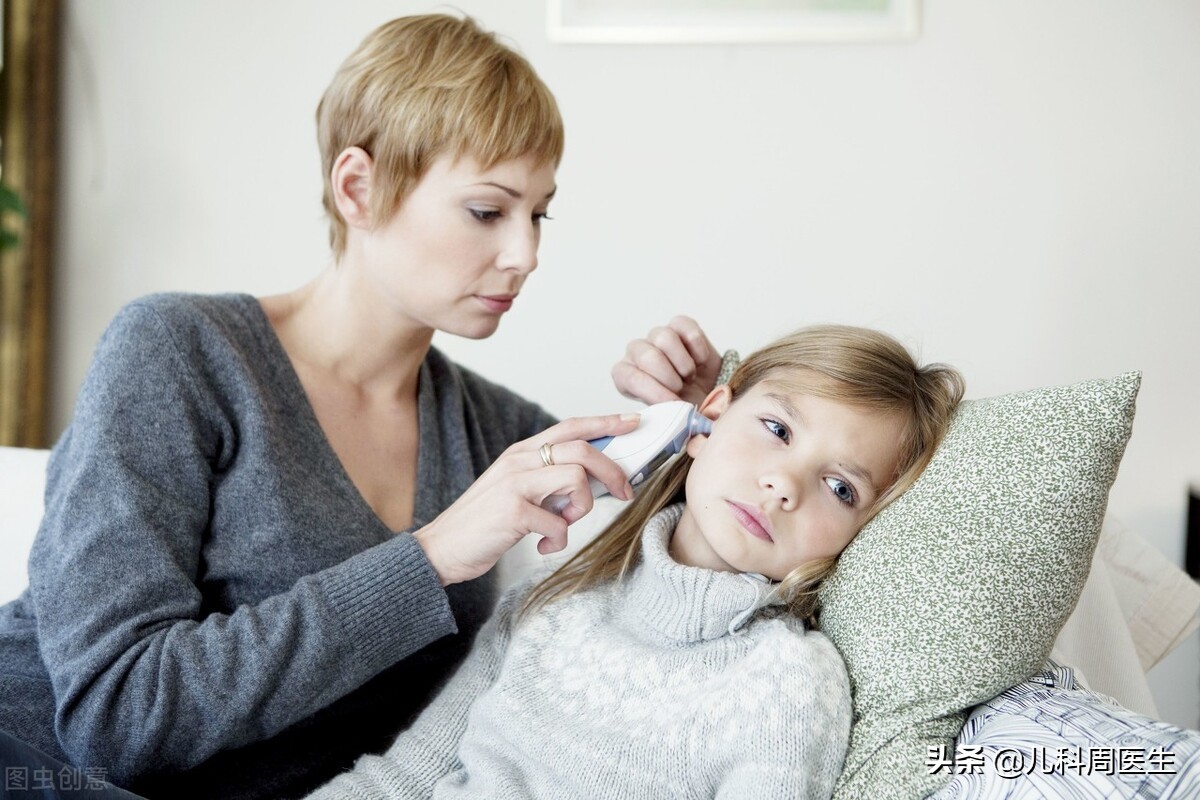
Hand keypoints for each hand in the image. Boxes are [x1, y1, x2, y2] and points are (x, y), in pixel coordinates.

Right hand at [412, 413, 640, 585]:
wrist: (440, 549)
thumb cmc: (484, 524)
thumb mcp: (517, 490)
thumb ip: (547, 481)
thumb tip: (590, 482)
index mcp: (522, 453)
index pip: (570, 426)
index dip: (605, 422)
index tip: (633, 422)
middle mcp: (519, 461)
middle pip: (582, 449)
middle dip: (613, 470)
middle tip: (625, 492)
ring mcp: (514, 483)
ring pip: (576, 478)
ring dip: (582, 508)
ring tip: (564, 525)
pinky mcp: (512, 511)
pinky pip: (558, 522)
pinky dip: (559, 540)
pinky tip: (544, 547)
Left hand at [611, 316, 722, 405]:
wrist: (711, 393)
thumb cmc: (686, 405)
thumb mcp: (673, 417)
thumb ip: (667, 414)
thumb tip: (674, 409)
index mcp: (626, 377)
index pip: (630, 377)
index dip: (654, 391)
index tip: (674, 403)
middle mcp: (636, 353)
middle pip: (647, 356)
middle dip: (670, 377)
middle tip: (682, 388)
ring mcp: (656, 336)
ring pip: (663, 337)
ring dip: (683, 363)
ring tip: (690, 376)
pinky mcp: (679, 325)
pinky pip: (684, 326)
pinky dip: (697, 347)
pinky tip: (700, 360)